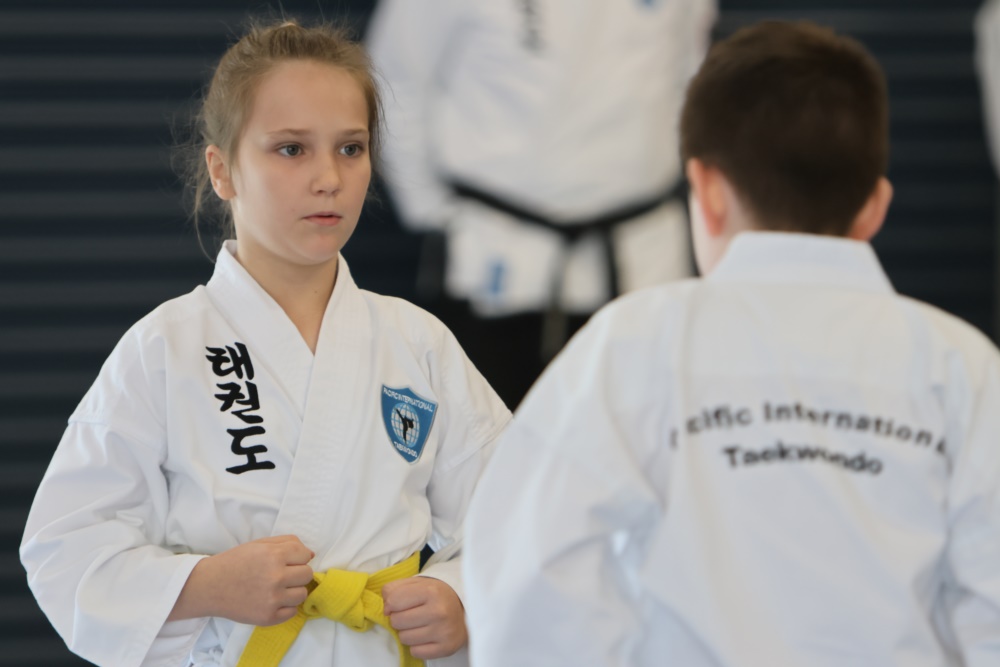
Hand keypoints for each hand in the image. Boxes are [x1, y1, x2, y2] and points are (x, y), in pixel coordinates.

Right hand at [169, 535, 314, 625]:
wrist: (210, 586)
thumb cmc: (235, 562)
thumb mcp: (259, 544)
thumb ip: (287, 543)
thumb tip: (311, 554)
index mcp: (274, 555)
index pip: (305, 555)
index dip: (297, 557)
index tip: (286, 561)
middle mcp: (276, 577)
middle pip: (307, 574)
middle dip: (297, 573)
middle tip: (281, 574)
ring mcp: (273, 599)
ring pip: (302, 594)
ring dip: (293, 590)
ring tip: (277, 588)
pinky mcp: (268, 617)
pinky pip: (292, 611)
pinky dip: (286, 606)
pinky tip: (272, 600)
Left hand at [382, 576, 466, 658]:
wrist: (464, 610)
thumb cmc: (435, 596)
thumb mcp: (417, 584)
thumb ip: (395, 589)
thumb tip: (385, 609)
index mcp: (431, 591)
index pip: (393, 601)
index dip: (391, 604)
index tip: (399, 604)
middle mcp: (439, 611)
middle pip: (397, 621)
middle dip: (399, 619)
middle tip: (411, 615)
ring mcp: (443, 631)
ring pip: (404, 638)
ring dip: (407, 633)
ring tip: (419, 625)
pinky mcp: (446, 648)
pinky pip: (415, 652)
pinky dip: (417, 646)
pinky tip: (426, 636)